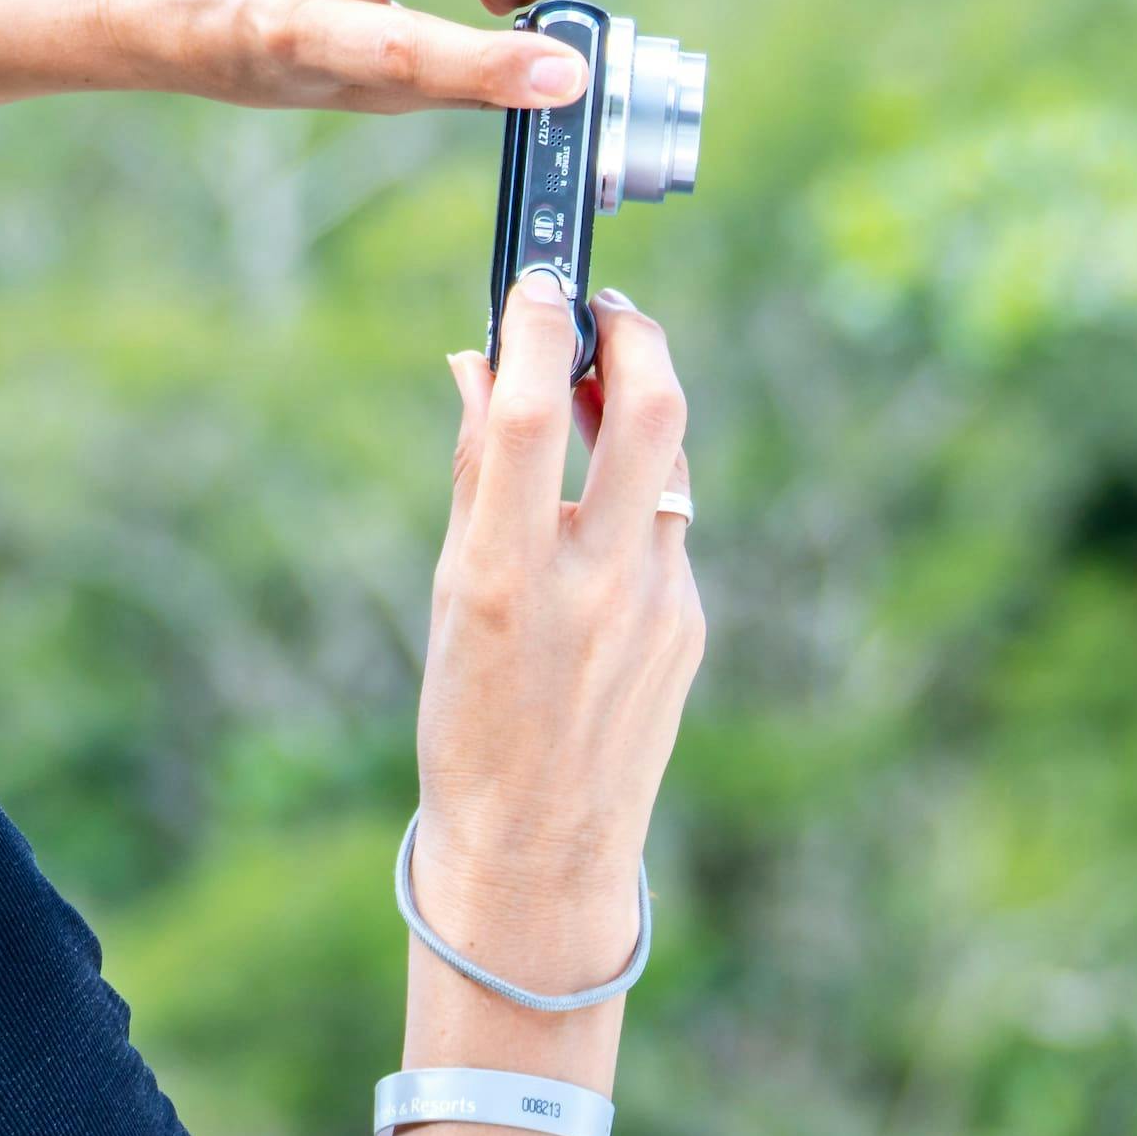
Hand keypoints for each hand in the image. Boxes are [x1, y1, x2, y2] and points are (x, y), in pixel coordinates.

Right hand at [410, 279, 703, 1005]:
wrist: (537, 855)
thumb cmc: (467, 724)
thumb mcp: (446, 599)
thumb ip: (473, 479)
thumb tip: (478, 366)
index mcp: (507, 577)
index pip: (533, 412)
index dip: (536, 325)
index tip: (533, 281)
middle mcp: (594, 584)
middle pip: (653, 411)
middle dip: (636, 335)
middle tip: (605, 309)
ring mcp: (657, 606)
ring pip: (667, 468)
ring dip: (634, 416)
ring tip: (594, 400)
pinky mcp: (690, 627)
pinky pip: (668, 532)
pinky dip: (631, 505)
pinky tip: (594, 531)